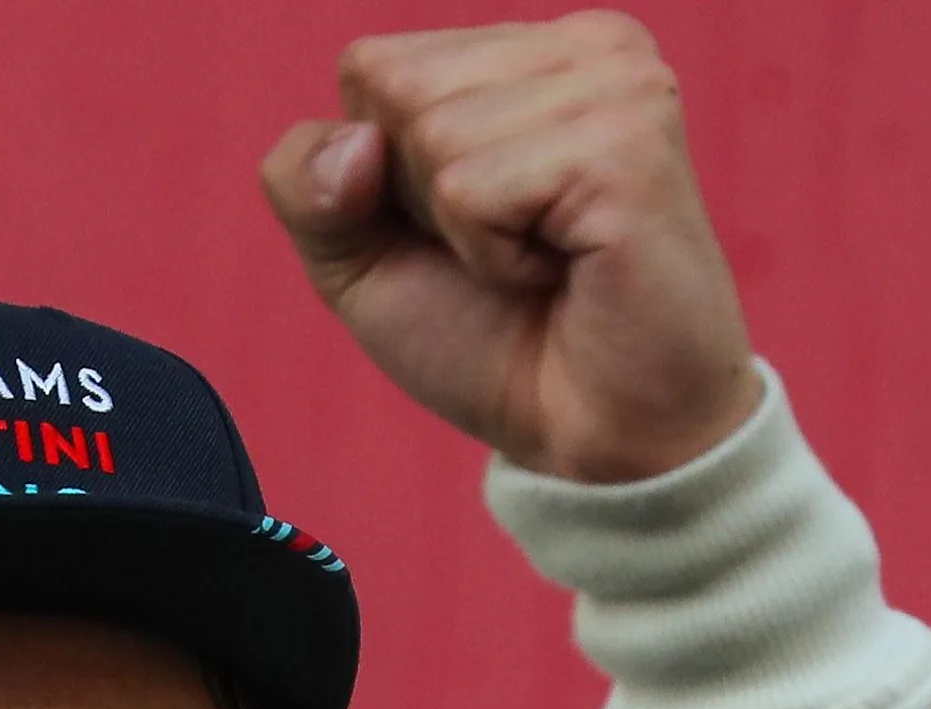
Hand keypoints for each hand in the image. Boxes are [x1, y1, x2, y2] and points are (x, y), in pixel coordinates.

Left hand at [260, 13, 761, 483]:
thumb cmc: (497, 341)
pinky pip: (473, 189)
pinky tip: (563, 271)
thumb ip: (306, 183)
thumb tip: (355, 142)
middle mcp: (587, 46)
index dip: (384, 174)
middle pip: (394, 86)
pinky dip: (494, 256)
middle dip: (423, 198)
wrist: (602, 439)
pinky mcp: (625, 146)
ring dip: (466, 232)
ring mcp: (616, 87)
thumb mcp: (362, 258)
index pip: (373, 65)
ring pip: (433, 134)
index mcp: (534, 50)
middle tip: (515, 248)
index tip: (473, 225)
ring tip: (544, 260)